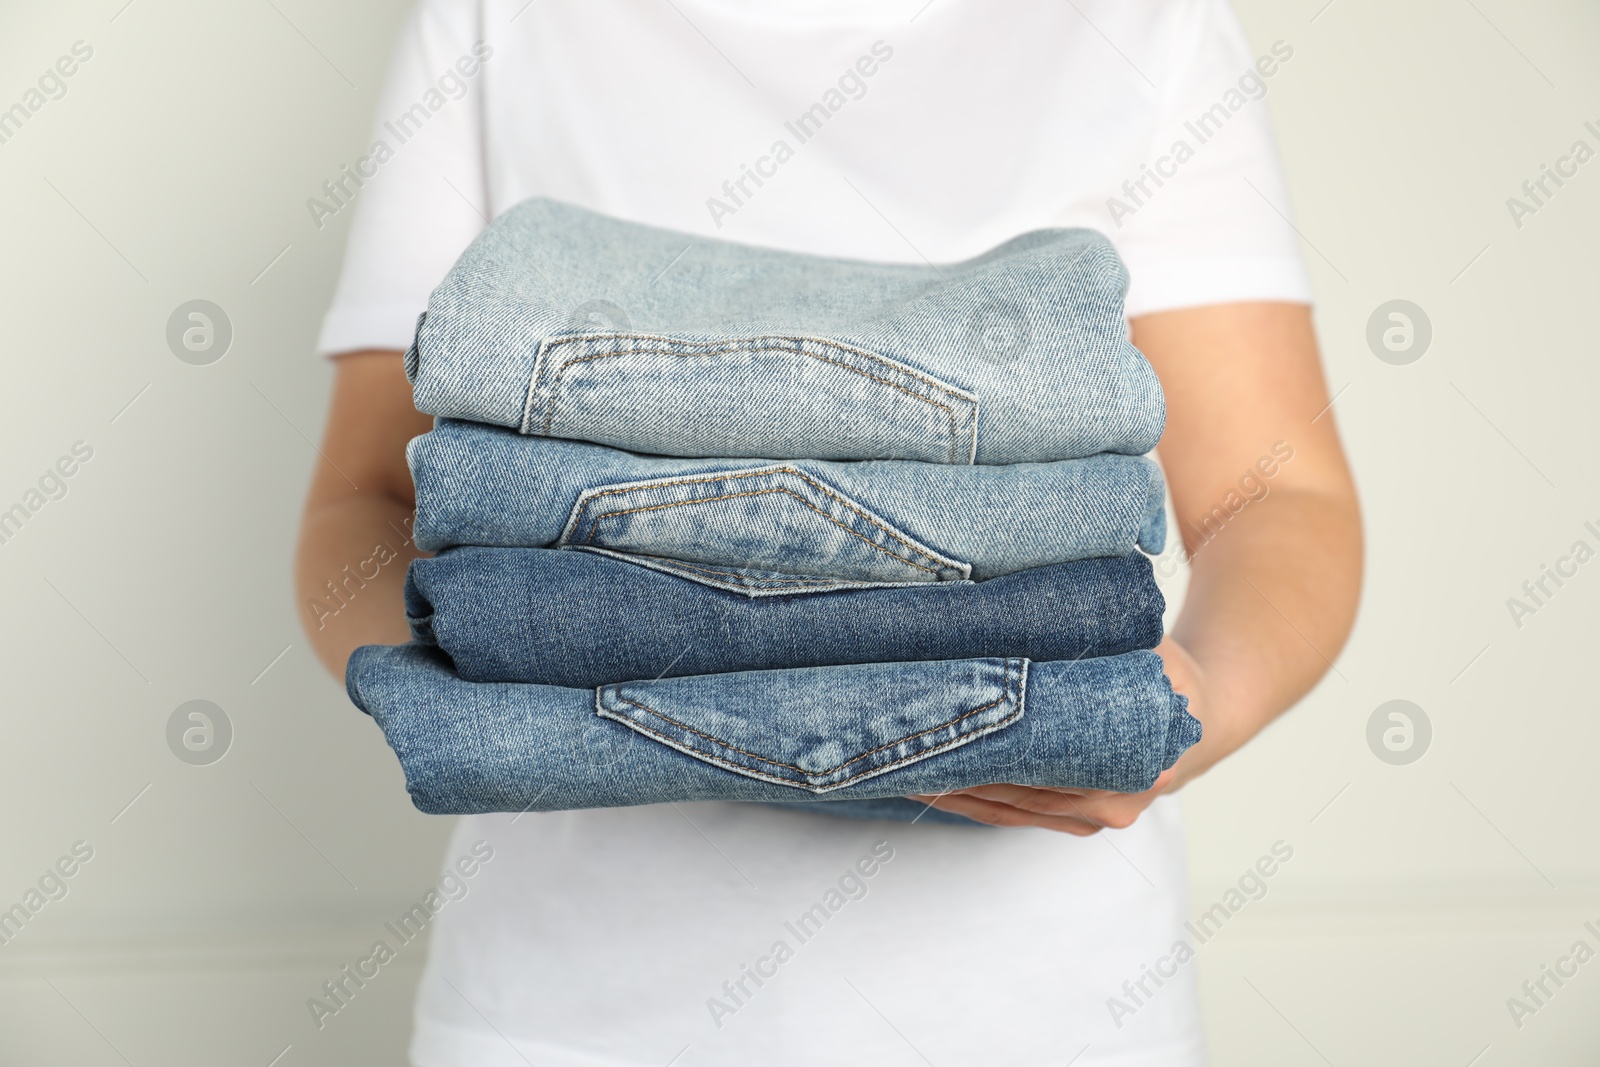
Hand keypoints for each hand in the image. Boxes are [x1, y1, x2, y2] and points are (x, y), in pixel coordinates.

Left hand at [908, 638, 1213, 833]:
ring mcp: (1095, 817)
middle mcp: (1112, 801)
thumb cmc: (1165, 671)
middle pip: (1015, 789)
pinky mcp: (1080, 821)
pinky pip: (1018, 815)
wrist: (1204, 715)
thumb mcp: (1141, 650)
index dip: (981, 742)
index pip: (1036, 757)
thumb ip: (1093, 645)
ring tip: (900, 770)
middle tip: (896, 752)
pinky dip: (976, 800)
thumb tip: (1025, 623)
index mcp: (1130, 760)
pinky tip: (936, 784)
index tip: (934, 729)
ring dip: (956, 790)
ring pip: (1010, 809)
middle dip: (955, 769)